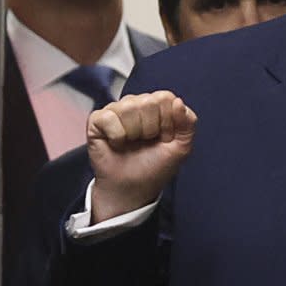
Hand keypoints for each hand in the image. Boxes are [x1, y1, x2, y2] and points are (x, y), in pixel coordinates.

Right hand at [86, 91, 196, 222]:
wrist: (132, 188)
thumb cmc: (154, 167)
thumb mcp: (181, 147)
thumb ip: (188, 123)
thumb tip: (178, 102)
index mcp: (157, 105)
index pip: (165, 97)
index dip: (167, 122)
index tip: (164, 138)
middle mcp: (136, 103)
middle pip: (148, 102)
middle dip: (151, 129)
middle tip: (146, 142)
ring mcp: (116, 110)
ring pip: (129, 108)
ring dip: (134, 133)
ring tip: (132, 143)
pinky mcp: (97, 120)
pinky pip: (109, 117)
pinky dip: (116, 136)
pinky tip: (117, 144)